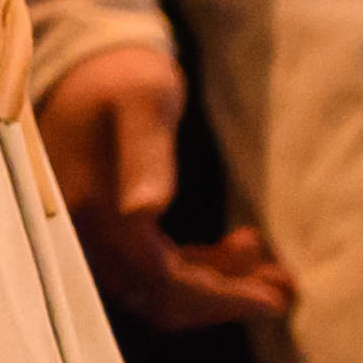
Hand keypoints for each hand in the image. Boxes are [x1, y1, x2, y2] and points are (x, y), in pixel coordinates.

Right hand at [36, 42, 293, 330]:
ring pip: (154, 289)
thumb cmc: (124, 76)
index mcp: (89, 205)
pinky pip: (148, 268)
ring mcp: (88, 231)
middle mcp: (81, 229)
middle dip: (221, 299)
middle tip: (281, 288)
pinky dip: (194, 271)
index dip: (215, 295)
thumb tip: (144, 211)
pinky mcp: (103, 226)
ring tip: (269, 271)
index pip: (154, 275)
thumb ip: (146, 155)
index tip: (272, 298)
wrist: (90, 63)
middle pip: (154, 296)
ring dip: (213, 288)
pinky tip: (233, 251)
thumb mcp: (144, 101)